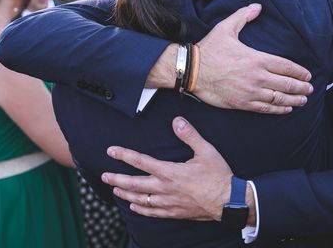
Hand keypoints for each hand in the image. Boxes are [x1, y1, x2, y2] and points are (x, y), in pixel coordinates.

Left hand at [102, 117, 242, 220]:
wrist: (228, 201)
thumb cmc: (218, 175)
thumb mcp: (206, 150)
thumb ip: (190, 135)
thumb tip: (177, 121)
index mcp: (170, 172)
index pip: (141, 161)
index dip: (124, 155)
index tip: (111, 151)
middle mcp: (165, 188)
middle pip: (134, 183)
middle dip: (117, 178)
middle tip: (104, 175)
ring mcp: (168, 202)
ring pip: (140, 199)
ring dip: (125, 194)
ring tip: (115, 189)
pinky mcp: (174, 212)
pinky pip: (152, 212)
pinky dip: (140, 209)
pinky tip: (134, 206)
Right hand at [194, 3, 312, 113]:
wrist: (192, 71)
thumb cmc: (209, 49)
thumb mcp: (226, 27)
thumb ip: (243, 16)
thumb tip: (257, 6)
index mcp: (257, 59)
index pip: (286, 66)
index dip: (299, 71)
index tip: (308, 74)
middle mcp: (257, 77)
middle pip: (286, 84)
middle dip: (301, 86)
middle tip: (310, 88)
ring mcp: (251, 92)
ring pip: (278, 98)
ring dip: (294, 99)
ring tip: (304, 99)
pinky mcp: (242, 103)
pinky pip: (265, 108)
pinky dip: (278, 109)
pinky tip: (287, 109)